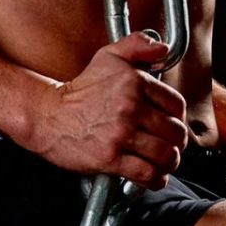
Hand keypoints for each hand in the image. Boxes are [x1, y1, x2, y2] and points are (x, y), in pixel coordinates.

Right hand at [33, 31, 189, 187]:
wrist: (47, 115)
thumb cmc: (79, 90)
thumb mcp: (108, 57)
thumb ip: (137, 46)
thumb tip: (163, 49)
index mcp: (134, 83)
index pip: (176, 105)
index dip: (177, 118)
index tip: (171, 124)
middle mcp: (130, 107)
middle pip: (174, 132)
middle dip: (176, 143)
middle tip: (170, 146)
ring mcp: (120, 134)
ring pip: (165, 154)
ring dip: (169, 162)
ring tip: (164, 162)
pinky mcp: (110, 158)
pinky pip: (146, 173)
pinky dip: (155, 179)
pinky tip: (154, 176)